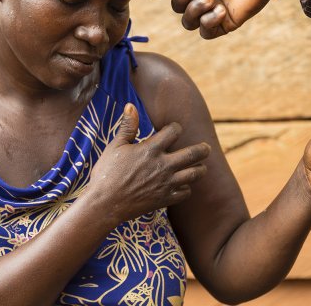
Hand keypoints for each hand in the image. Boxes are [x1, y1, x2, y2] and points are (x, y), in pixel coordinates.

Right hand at [88, 103, 210, 221]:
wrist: (104, 204)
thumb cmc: (107, 173)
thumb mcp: (115, 146)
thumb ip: (127, 126)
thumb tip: (131, 105)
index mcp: (151, 149)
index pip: (174, 131)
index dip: (176, 127)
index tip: (173, 130)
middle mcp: (163, 165)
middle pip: (193, 154)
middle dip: (203, 149)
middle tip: (206, 148)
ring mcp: (166, 183)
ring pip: (194, 174)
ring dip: (200, 169)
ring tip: (201, 166)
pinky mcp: (165, 199)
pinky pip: (185, 192)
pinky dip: (187, 188)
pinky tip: (183, 185)